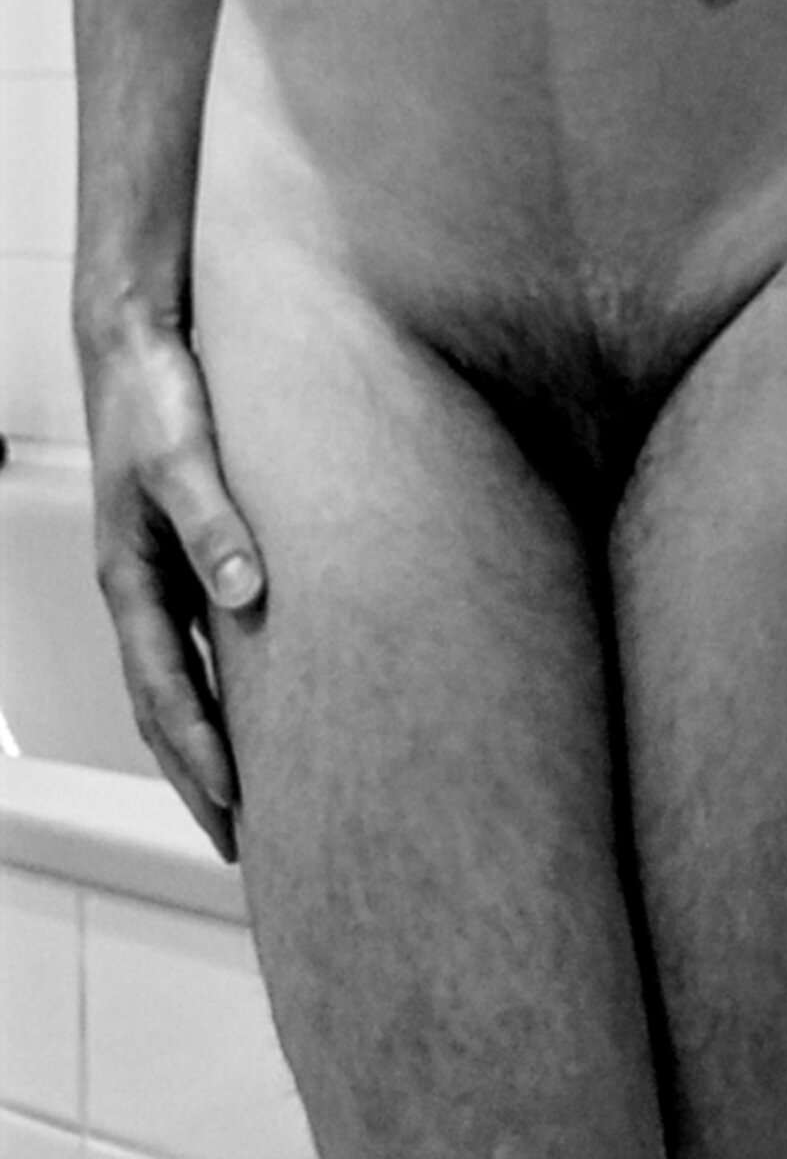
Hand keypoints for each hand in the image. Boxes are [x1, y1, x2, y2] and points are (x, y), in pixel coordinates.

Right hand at [77, 314, 265, 861]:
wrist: (136, 339)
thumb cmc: (154, 394)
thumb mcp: (184, 456)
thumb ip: (215, 522)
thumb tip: (248, 592)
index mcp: (129, 579)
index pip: (166, 692)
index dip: (201, 753)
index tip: (239, 809)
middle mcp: (140, 588)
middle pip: (164, 707)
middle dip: (198, 778)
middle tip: (239, 847)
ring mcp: (156, 576)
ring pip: (178, 682)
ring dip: (206, 743)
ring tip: (247, 803)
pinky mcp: (181, 553)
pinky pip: (196, 643)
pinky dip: (219, 689)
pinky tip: (255, 708)